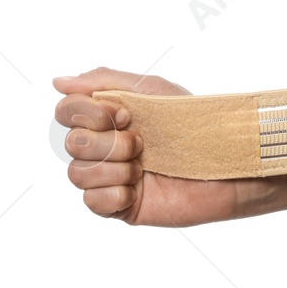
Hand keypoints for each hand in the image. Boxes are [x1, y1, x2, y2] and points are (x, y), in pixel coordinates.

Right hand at [53, 67, 244, 226]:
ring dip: (113, 167)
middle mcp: (106, 147)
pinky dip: (111, 194)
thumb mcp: (153, 91)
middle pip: (71, 143)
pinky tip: (136, 190)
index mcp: (110, 118)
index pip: (67, 112)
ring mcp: (113, 177)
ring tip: (143, 167)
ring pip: (77, 174)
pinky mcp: (123, 205)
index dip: (86, 113)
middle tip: (141, 142)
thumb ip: (106, 81)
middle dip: (106, 142)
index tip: (124, 115)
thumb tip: (58, 81)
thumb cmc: (197, 122)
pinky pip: (92, 202)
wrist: (228, 160)